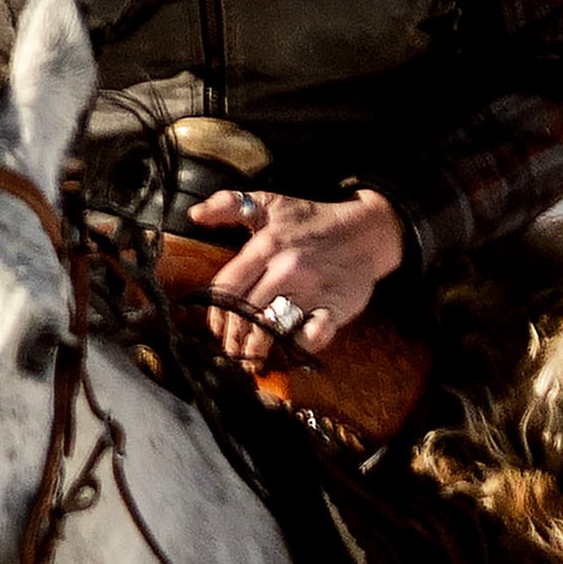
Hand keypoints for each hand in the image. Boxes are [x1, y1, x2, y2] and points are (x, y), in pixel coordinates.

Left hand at [188, 188, 404, 367]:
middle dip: (232, 339)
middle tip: (230, 352)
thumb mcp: (269, 202)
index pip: (225, 289)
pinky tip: (289, 350)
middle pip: (244, 314)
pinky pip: (313, 335)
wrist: (367, 229)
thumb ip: (228, 205)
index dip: (214, 316)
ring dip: (257, 350)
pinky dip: (299, 346)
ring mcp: (312, 289)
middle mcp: (286, 269)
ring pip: (272, 328)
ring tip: (250, 361)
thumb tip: (195, 214)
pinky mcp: (336, 306)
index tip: (215, 331)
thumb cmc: (312, 219)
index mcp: (265, 246)